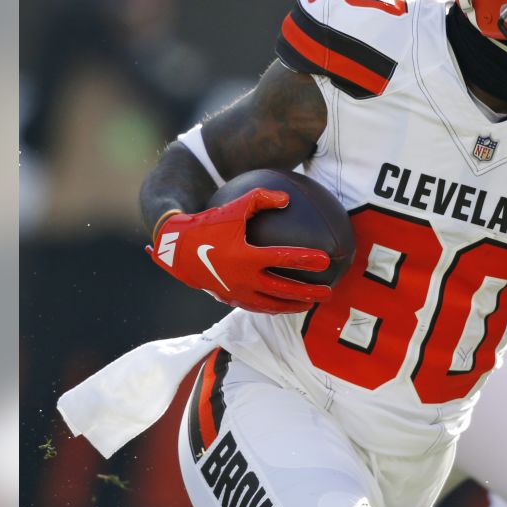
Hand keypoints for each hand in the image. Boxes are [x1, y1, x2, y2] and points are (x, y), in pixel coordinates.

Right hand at [148, 188, 331, 313]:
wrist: (178, 250)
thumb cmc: (209, 224)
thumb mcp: (233, 206)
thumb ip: (261, 198)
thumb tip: (287, 199)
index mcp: (245, 256)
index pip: (282, 259)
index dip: (305, 259)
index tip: (325, 260)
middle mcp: (242, 278)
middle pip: (283, 290)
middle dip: (308, 292)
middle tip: (329, 292)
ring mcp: (236, 292)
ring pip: (272, 304)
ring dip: (293, 305)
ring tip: (311, 303)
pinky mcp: (230, 299)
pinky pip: (257, 307)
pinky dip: (274, 307)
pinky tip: (287, 304)